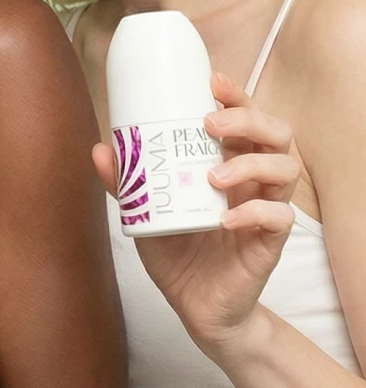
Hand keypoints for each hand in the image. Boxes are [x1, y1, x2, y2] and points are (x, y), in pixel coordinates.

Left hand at [99, 72, 301, 352]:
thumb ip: (127, 184)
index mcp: (227, 163)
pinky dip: (255, 213)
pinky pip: (280, 217)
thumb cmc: (176, 252)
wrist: (193, 305)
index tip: (211, 82)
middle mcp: (252, 181)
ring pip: (286, 168)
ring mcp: (265, 208)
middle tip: (210, 125)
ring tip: (213, 177)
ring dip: (250, 163)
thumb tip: (101, 148)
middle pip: (275, 133)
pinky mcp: (271, 241)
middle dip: (248, 120)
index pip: (244, 119)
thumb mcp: (144, 214)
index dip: (235, 96)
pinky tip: (226, 219)